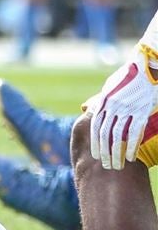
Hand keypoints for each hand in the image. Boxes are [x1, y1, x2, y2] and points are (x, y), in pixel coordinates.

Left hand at [86, 54, 157, 169]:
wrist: (146, 64)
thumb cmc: (127, 76)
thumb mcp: (108, 86)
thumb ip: (97, 99)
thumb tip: (84, 107)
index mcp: (104, 101)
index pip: (95, 126)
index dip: (95, 143)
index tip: (95, 156)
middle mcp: (113, 106)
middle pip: (104, 134)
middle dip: (104, 152)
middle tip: (105, 166)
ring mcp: (127, 108)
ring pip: (117, 136)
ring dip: (116, 153)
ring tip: (116, 166)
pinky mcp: (141, 110)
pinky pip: (134, 132)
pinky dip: (131, 146)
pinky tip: (131, 157)